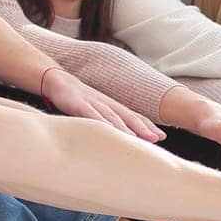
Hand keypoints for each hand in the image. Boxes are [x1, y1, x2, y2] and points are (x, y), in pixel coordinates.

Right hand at [41, 67, 164, 141]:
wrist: (58, 81)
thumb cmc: (80, 100)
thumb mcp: (97, 110)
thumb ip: (109, 122)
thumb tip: (122, 137)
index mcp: (113, 106)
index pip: (134, 116)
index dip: (148, 126)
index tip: (162, 136)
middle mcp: (107, 104)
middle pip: (128, 116)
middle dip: (143, 127)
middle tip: (157, 138)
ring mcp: (93, 102)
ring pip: (112, 116)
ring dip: (126, 127)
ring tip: (138, 138)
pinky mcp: (78, 103)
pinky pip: (90, 113)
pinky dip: (100, 121)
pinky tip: (108, 129)